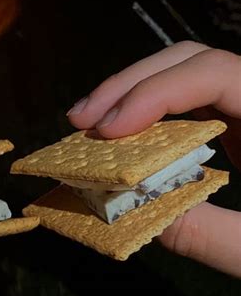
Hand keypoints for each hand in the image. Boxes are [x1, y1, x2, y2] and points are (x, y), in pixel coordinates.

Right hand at [67, 42, 240, 275]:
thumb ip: (205, 235)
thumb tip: (127, 213)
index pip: (215, 72)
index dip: (155, 92)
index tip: (107, 130)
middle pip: (193, 61)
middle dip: (131, 85)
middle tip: (80, 122)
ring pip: (187, 75)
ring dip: (133, 94)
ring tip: (88, 126)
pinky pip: (191, 104)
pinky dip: (151, 116)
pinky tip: (123, 137)